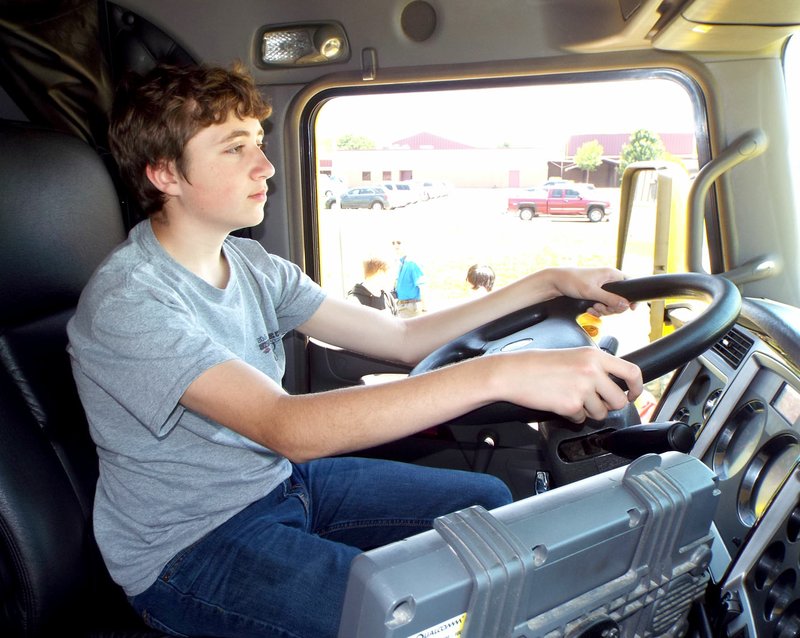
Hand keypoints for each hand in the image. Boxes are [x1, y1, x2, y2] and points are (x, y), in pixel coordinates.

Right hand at [492, 347, 642, 422]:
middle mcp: (592, 371)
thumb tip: (612, 383)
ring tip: (571, 399)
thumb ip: (595, 366)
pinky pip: (581, 419)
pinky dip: (572, 416)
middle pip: (619, 399)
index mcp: (594, 356)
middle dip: (610, 405)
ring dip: (589, 411)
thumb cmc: (537, 364)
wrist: (513, 373)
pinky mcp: (571, 405)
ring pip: (601, 412)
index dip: (637, 387)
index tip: (633, 394)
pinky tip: (559, 403)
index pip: (632, 372)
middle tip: (597, 402)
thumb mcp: (573, 355)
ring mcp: (582, 389)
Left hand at [547, 267, 634, 316]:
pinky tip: (589, 309)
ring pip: (611, 304)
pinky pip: (602, 305)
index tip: (630, 309)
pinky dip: (597, 310)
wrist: (555, 282)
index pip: (630, 285)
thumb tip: (626, 305)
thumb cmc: (571, 281)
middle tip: (600, 308)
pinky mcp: (595, 294)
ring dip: (603, 310)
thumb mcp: (592, 292)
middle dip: (611, 307)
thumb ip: (610, 298)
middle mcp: (608, 280)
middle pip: (621, 299)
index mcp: (611, 274)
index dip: (631, 298)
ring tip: (592, 308)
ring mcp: (602, 287)